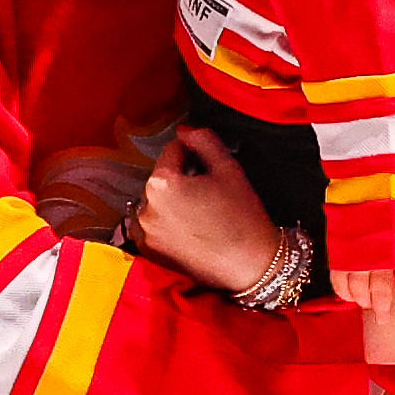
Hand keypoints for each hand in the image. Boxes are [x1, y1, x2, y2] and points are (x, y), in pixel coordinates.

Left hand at [124, 127, 283, 292]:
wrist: (250, 264)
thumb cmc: (243, 215)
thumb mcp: (229, 169)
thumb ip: (204, 141)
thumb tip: (184, 130)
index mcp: (162, 183)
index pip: (171, 151)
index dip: (193, 153)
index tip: (208, 164)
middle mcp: (145, 207)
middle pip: (161, 178)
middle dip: (181, 179)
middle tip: (209, 192)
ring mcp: (144, 232)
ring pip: (155, 202)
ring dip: (170, 201)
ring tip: (200, 213)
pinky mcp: (148, 251)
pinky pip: (150, 226)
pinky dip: (164, 222)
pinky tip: (188, 228)